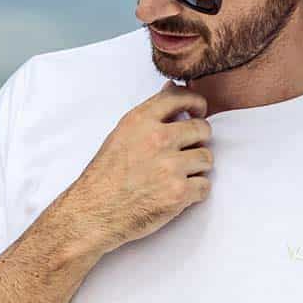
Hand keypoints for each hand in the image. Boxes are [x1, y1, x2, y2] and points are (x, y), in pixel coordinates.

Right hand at [68, 82, 212, 255]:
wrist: (95, 213)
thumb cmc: (105, 176)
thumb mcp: (121, 134)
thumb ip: (150, 114)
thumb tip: (171, 89)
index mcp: (141, 121)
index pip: (180, 97)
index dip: (196, 103)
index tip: (199, 111)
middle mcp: (157, 139)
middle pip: (202, 129)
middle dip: (199, 140)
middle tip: (187, 152)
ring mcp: (170, 166)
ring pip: (207, 158)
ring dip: (197, 168)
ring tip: (178, 176)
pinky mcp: (178, 193)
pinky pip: (205, 186)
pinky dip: (195, 192)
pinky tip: (178, 194)